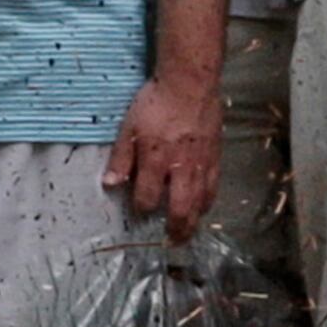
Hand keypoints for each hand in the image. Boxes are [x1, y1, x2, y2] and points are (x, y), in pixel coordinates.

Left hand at [105, 74, 219, 242]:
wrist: (191, 85)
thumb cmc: (155, 103)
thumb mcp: (128, 127)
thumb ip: (120, 158)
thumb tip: (110, 183)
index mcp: (155, 160)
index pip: (147, 196)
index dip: (141, 207)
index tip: (138, 209)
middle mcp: (180, 168)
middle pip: (179, 207)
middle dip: (175, 228)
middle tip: (172, 241)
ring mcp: (201, 164)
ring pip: (200, 201)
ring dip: (194, 220)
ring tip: (188, 231)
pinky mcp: (216, 157)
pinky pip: (214, 186)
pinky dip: (209, 201)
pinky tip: (205, 207)